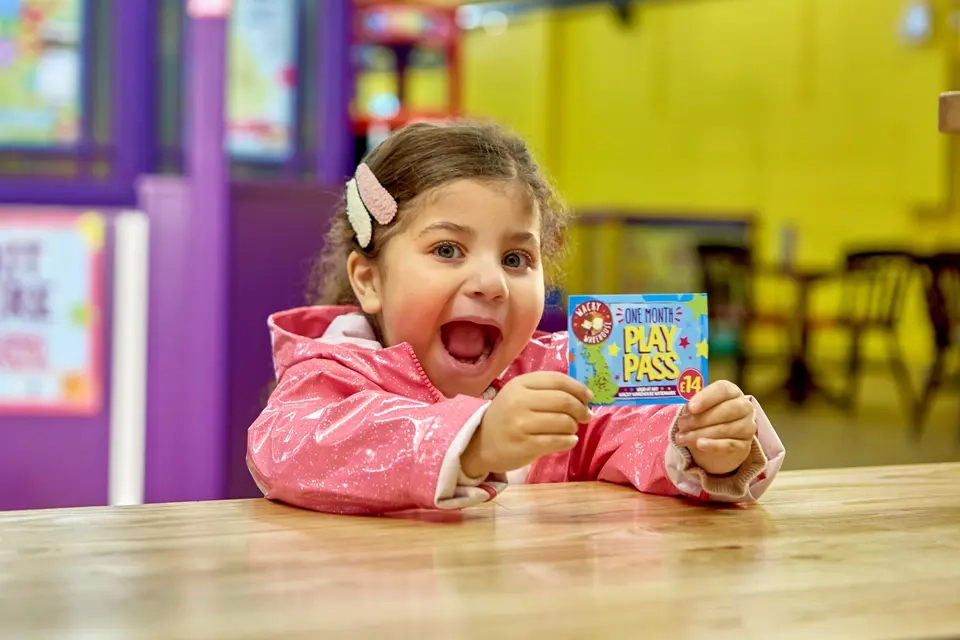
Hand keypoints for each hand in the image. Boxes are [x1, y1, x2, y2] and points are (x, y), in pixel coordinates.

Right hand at [460, 372, 593, 477]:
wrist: (480, 442)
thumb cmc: (507, 416)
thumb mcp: (520, 394)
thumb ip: (546, 390)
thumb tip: (584, 396)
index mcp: (520, 384)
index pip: (558, 380)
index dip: (578, 388)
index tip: (589, 397)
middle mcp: (519, 401)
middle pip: (564, 401)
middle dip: (581, 409)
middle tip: (586, 415)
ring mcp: (521, 424)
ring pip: (563, 422)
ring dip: (574, 426)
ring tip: (571, 429)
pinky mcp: (524, 446)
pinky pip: (557, 441)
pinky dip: (569, 441)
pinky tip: (569, 440)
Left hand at [675, 380, 755, 475]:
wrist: (718, 442)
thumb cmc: (706, 417)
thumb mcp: (699, 409)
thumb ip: (693, 406)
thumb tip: (686, 410)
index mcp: (732, 392)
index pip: (723, 389)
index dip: (706, 397)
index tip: (691, 407)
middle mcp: (744, 407)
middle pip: (726, 410)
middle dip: (700, 419)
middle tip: (682, 425)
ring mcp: (747, 427)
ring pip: (725, 429)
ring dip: (701, 434)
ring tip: (682, 438)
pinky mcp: (744, 445)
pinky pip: (729, 445)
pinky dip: (713, 445)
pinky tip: (700, 445)